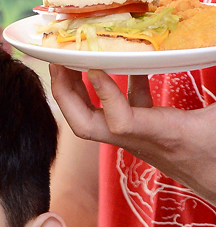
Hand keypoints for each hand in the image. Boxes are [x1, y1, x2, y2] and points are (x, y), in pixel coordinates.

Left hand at [50, 65, 215, 204]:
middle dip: (66, 97)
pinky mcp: (146, 135)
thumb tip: (214, 55)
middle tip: (58, 63)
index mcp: (164, 135)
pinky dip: (115, 88)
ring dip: (79, 93)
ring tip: (72, 61)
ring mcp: (139, 139)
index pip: (121, 123)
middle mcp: (142, 140)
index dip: (104, 96)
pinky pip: (122, 111)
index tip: (95, 67)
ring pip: (97, 120)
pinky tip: (120, 64)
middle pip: (87, 127)